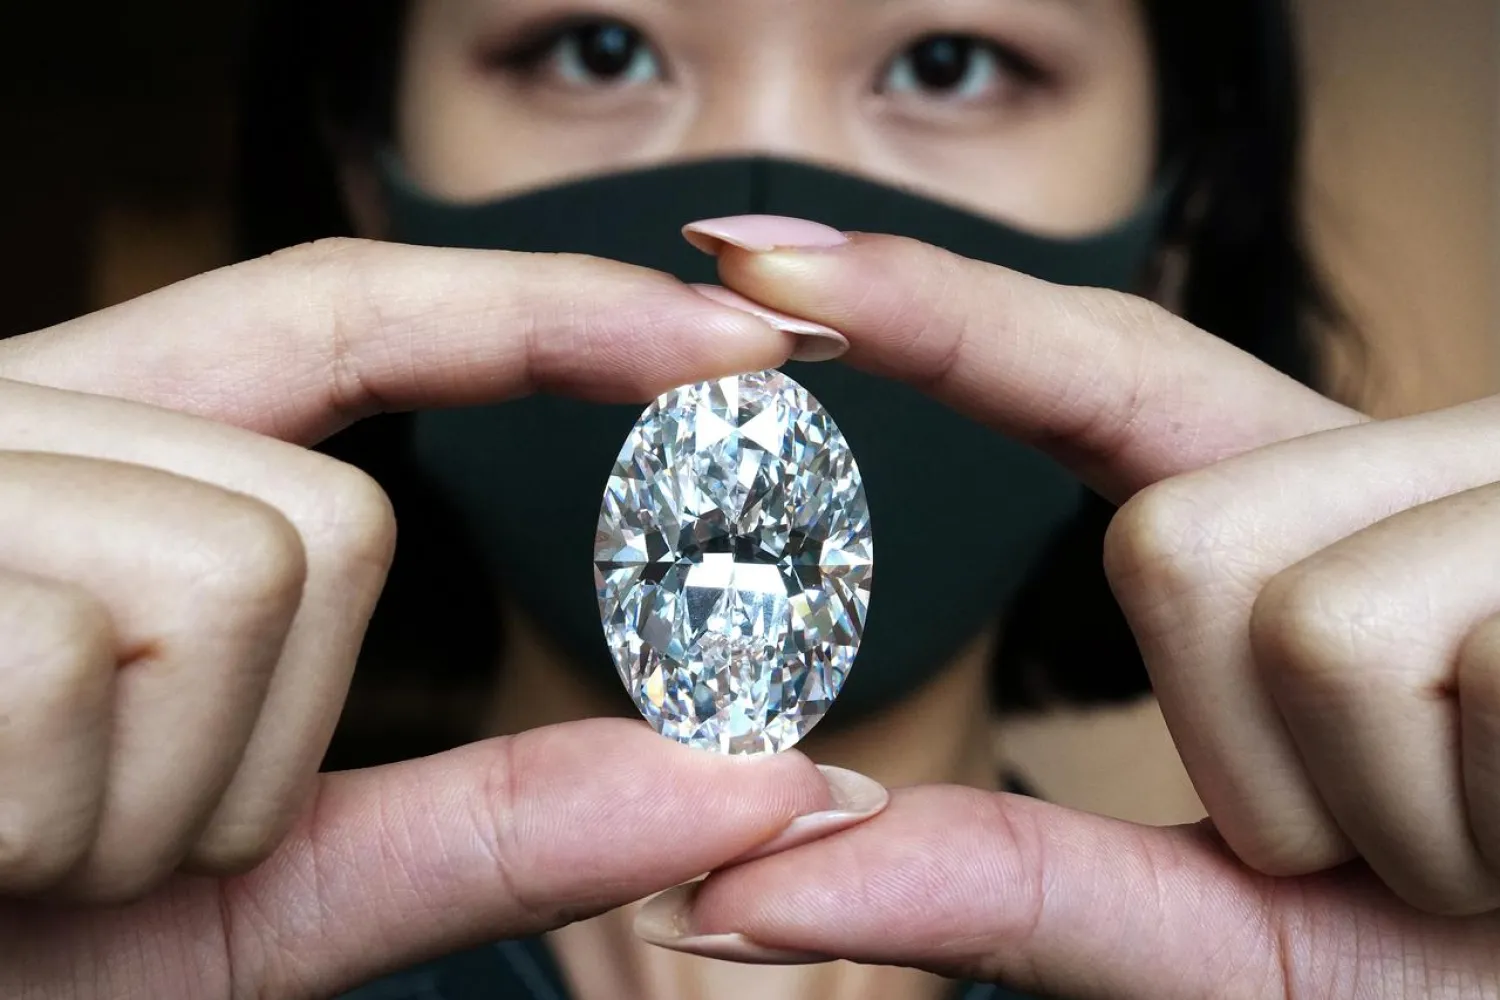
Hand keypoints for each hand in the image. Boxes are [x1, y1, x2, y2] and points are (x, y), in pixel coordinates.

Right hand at [0, 239, 887, 997]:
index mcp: (102, 475)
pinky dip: (69, 808)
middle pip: (333, 520)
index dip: (545, 314)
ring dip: (165, 787)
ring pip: (249, 573)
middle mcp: (25, 430)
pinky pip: (113, 643)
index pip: (350, 318)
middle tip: (92, 825)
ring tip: (12, 838)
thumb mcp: (248, 891)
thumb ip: (493, 828)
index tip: (729, 327)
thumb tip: (767, 790)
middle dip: (264, 732)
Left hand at [638, 220, 1499, 997]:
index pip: (1096, 381)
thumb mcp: (1247, 934)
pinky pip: (1412, 647)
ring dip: (1372, 797)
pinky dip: (1468, 799)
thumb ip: (1009, 894)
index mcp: (1321, 528)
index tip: (743, 259)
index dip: (925, 311)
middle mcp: (1416, 463)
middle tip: (1421, 833)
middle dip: (1261, 756)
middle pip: (1166, 547)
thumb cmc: (1483, 957)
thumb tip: (733, 883)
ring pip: (1276, 602)